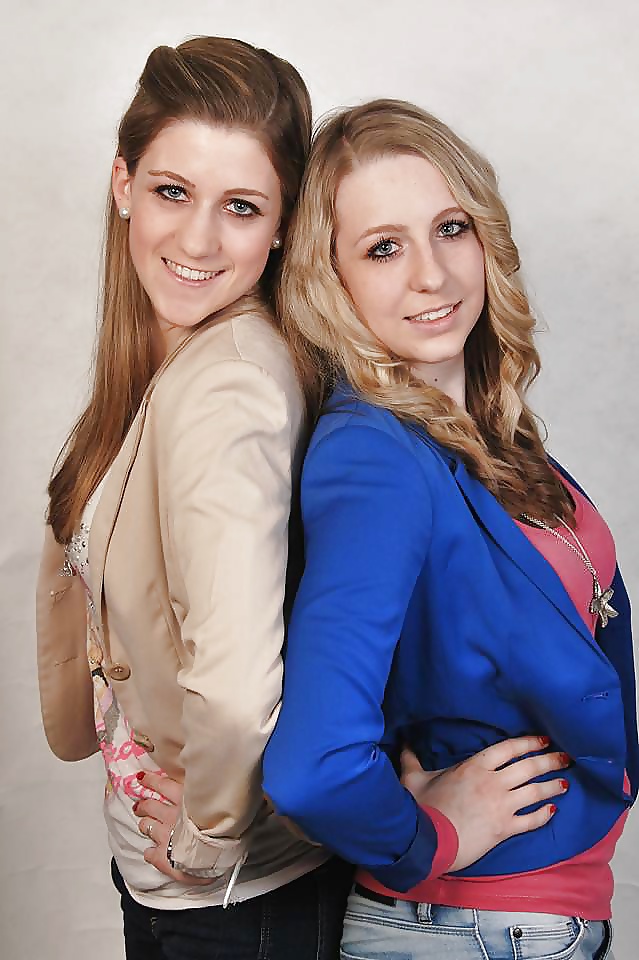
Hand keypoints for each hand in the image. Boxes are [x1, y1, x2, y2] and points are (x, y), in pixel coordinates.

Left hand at [134, 772, 210, 885]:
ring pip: (147, 826)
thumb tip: (202, 780)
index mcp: (185, 799)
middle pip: (151, 806)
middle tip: (140, 806)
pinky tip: (150, 853)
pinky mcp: (162, 856)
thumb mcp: (217, 800)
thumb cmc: (224, 826)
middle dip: (143, 805)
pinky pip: (150, 853)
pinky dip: (149, 852)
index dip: (150, 781)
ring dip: (144, 824)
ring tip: (144, 824)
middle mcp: (171, 815)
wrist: (218, 853)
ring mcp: (164, 836)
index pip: (163, 785)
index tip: (141, 778)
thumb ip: (206, 790)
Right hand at [401, 735, 569, 871]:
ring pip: (535, 792)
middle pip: (528, 768)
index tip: (542, 739)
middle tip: (565, 756)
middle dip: (549, 760)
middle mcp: (492, 783)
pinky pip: (531, 821)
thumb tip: (404, 743)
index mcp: (473, 766)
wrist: (428, 841)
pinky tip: (553, 811)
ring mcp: (501, 806)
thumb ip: (412, 758)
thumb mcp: (413, 778)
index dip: (528, 743)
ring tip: (565, 781)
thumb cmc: (421, 807)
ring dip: (552, 786)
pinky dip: (544, 815)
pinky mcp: (504, 829)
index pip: (508, 749)